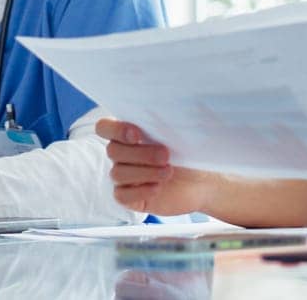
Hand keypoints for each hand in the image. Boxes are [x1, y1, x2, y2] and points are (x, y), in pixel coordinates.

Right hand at [97, 118, 218, 215]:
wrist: (202, 182)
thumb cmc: (189, 153)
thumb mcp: (181, 135)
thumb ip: (167, 122)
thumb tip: (168, 108)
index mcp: (129, 133)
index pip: (104, 127)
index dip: (115, 130)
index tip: (137, 135)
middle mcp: (122, 154)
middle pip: (112, 151)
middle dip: (140, 153)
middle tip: (166, 156)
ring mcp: (124, 176)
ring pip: (117, 173)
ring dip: (144, 172)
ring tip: (168, 172)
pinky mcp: (129, 198)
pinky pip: (121, 195)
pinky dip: (139, 190)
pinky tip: (157, 187)